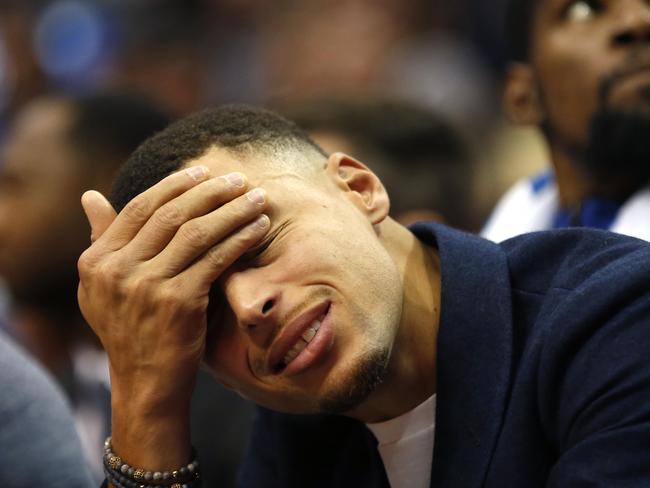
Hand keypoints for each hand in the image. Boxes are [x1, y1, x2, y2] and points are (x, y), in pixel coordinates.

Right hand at [77, 166, 268, 468]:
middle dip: (210, 191)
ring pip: (197, 232)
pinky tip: (259, 227)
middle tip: (238, 179)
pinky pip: (215, 258)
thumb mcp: (103, 287)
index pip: (140, 208)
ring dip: (232, 210)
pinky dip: (240, 238)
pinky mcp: (178, 302)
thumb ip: (102, 240)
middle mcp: (116, 270)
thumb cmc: (131, 330)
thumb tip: (90, 196)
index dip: (175, 185)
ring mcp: (146, 286)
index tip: (203, 172)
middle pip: (171, 214)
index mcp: (97, 260)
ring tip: (257, 198)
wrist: (146, 383)